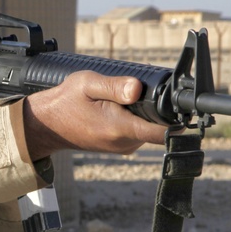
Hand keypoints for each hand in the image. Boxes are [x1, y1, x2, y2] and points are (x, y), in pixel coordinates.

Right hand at [22, 71, 167, 158]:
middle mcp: (124, 143)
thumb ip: (114, 86)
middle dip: (158, 110)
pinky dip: (136, 120)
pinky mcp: (118, 147)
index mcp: (119, 128)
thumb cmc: (65, 102)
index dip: (178, 119)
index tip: (184, 106)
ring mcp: (121, 147)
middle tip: (143, 91)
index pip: (163, 132)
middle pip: (159, 128)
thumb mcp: (87, 84)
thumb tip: (137, 89)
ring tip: (126, 99)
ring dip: (145, 115)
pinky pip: (138, 133)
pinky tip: (121, 109)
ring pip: (149, 130)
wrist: (46, 125)